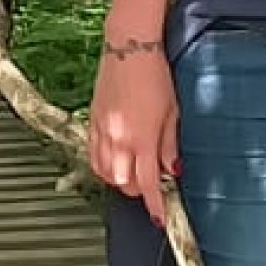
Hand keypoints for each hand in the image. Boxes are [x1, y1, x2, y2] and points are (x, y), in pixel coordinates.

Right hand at [87, 41, 179, 225]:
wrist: (129, 48)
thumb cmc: (154, 75)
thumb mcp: (173, 112)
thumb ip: (170, 145)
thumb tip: (172, 170)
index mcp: (142, 138)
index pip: (147, 184)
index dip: (155, 205)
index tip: (160, 217)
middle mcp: (119, 139)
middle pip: (123, 183)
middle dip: (138, 191)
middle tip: (151, 185)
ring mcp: (102, 131)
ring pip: (105, 173)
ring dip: (120, 180)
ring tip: (133, 173)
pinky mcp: (92, 122)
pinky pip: (93, 155)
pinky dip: (103, 166)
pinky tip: (114, 162)